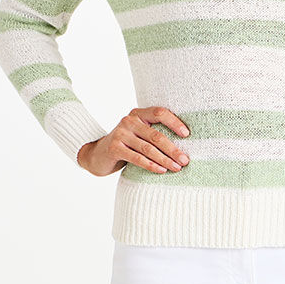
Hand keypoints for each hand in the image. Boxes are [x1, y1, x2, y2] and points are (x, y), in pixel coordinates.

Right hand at [76, 106, 190, 176]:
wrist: (98, 155)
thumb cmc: (126, 145)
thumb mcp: (138, 134)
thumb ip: (153, 133)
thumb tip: (183, 144)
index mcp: (138, 114)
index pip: (159, 113)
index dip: (174, 122)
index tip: (187, 135)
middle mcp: (128, 121)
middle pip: (156, 135)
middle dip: (173, 149)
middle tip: (185, 160)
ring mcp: (120, 134)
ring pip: (148, 148)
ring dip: (165, 159)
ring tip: (177, 168)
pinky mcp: (114, 148)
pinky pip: (137, 158)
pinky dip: (151, 165)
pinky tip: (161, 170)